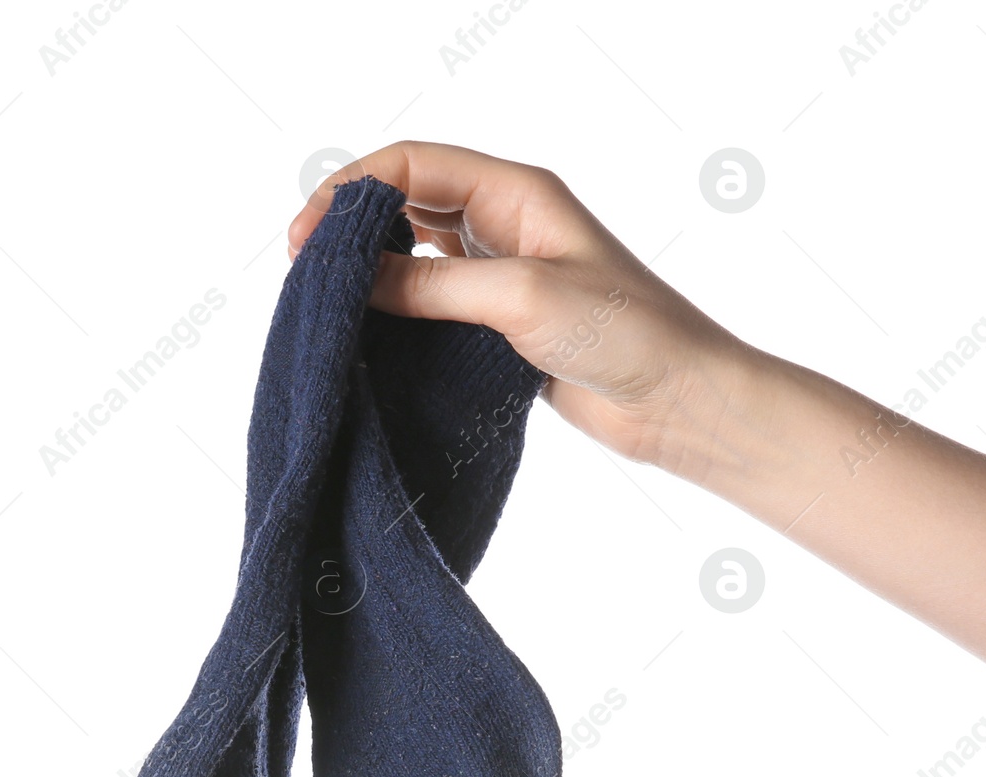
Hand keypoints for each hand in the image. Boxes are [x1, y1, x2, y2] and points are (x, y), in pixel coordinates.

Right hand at [287, 141, 757, 479]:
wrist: (680, 402)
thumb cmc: (626, 336)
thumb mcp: (521, 299)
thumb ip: (433, 287)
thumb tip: (353, 279)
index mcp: (517, 191)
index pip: (412, 166)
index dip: (350, 192)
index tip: (305, 240)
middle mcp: (506, 222)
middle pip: (406, 203)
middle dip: (351, 227)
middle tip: (305, 273)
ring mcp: (504, 274)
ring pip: (416, 256)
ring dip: (371, 273)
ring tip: (328, 305)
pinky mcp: (504, 326)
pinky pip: (435, 306)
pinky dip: (399, 314)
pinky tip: (372, 337)